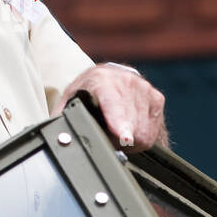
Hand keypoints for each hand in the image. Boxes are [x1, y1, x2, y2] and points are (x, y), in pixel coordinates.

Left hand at [52, 64, 167, 150]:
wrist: (109, 76)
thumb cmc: (87, 92)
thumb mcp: (70, 100)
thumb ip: (64, 117)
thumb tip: (59, 137)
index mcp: (101, 80)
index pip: (114, 104)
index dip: (119, 123)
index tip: (123, 137)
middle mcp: (126, 81)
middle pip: (130, 126)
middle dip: (116, 140)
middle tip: (106, 139)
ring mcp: (144, 89)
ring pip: (142, 132)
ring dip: (129, 141)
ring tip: (116, 133)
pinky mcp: (157, 98)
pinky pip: (152, 132)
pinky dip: (141, 137)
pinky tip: (130, 130)